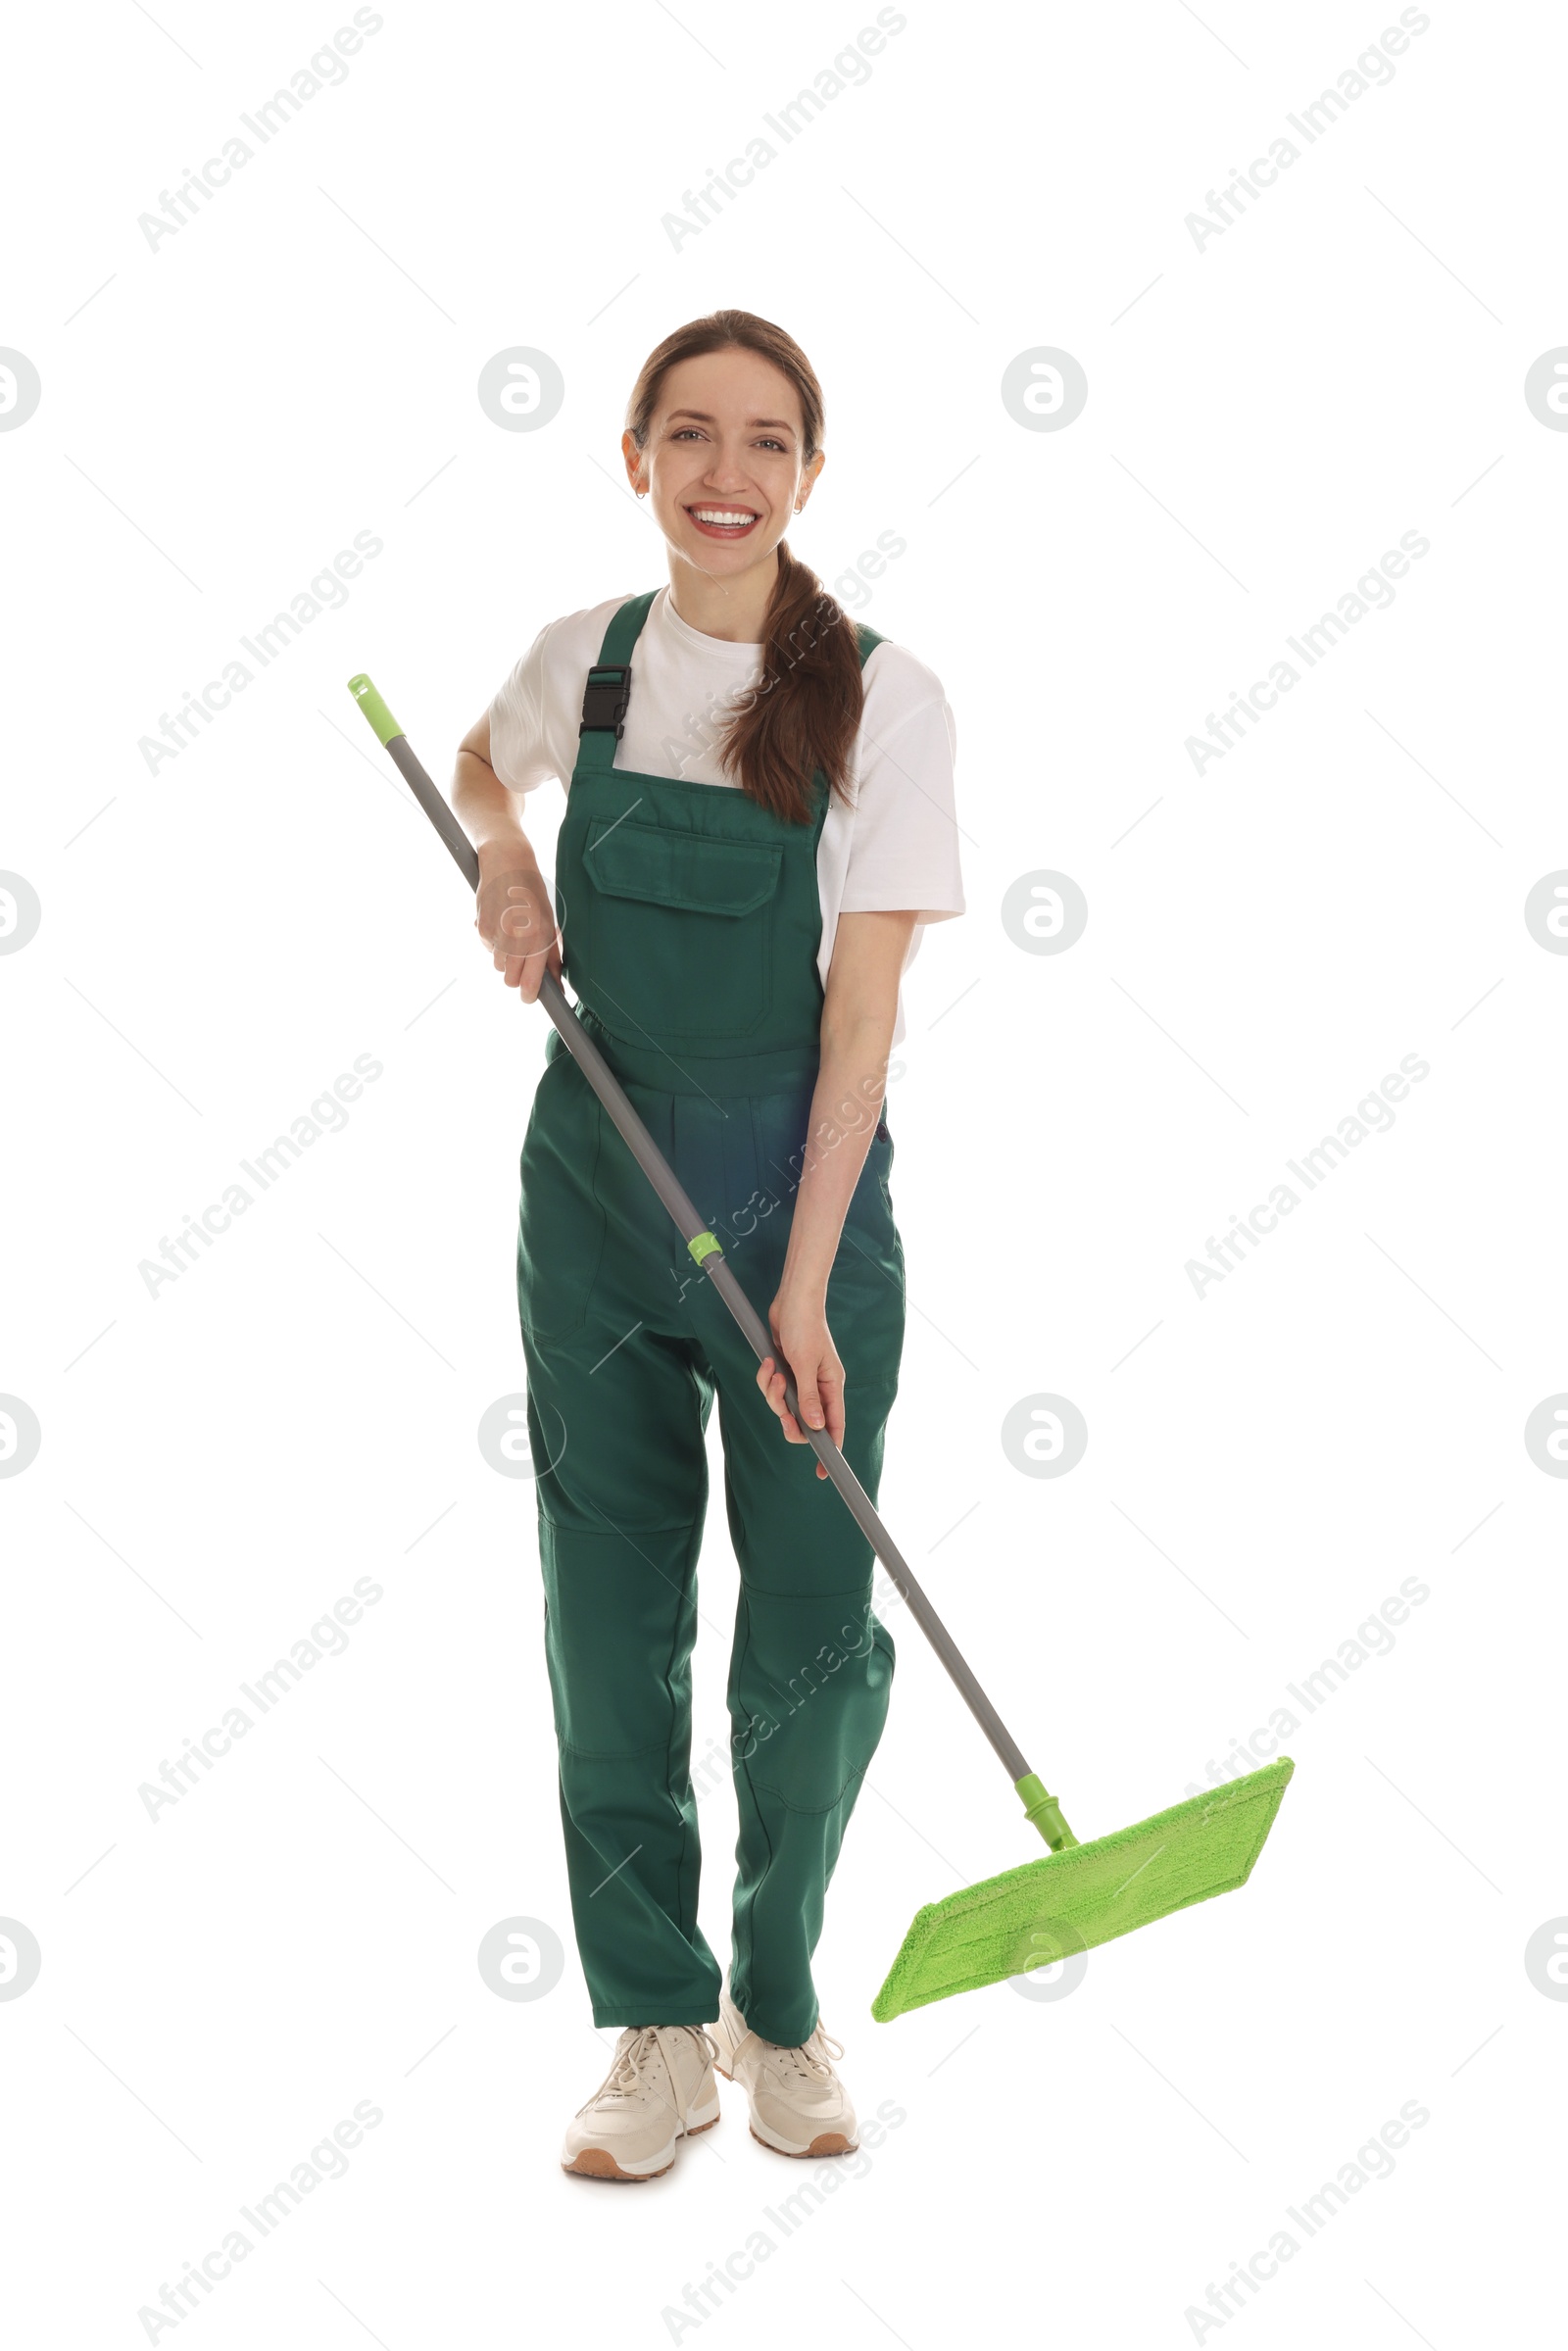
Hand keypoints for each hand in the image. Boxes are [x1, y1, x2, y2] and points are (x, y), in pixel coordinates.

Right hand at [475, 841, 560, 1001]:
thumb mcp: (549, 923)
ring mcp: (498, 935)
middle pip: (510, 980)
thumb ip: (552, 956)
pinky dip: (493, 943)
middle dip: (515, 975)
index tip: (528, 997)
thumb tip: (557, 986)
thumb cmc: (533, 894)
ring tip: (511, 934)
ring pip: (498, 966)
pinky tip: (500, 922)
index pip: (530, 981)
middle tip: (520, 959)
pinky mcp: (482, 929)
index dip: (528, 995)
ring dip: (504, 958)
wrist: (507, 863)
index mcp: (539, 937)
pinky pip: (488, 949)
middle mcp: (517, 939)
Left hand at [755, 1290, 844, 1477]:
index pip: (834, 1427)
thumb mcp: (806, 1364)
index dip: (830, 1450)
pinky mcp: (785, 1373)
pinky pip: (772, 1390)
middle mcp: (818, 1388)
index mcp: (831, 1387)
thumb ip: (808, 1397)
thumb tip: (814, 1426)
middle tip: (781, 1407)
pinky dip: (766, 1380)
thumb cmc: (805, 1327)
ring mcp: (800, 1381)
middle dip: (787, 1417)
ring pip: (783, 1407)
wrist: (792, 1301)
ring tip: (773, 1370)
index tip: (823, 1471)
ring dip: (772, 1393)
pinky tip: (768, 1363)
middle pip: (804, 1422)